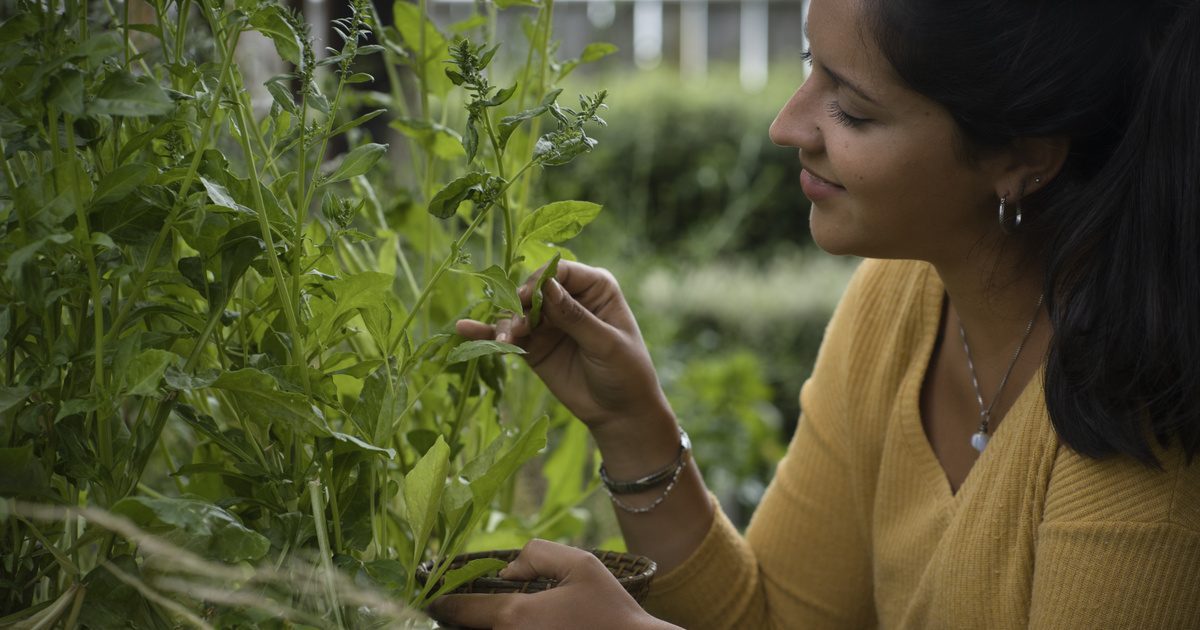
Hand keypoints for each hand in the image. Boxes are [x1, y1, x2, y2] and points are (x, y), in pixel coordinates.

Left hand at [428, 539, 677, 629]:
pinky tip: (507, 620)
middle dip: (459, 616)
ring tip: (472, 612)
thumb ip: (537, 554)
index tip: (425, 594)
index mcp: (514, 617)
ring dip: (480, 625)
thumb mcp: (580, 565)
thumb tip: (507, 571)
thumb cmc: (611, 611)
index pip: (457, 610)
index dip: (437, 600)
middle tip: (450, 602)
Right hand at [456, 261, 674, 434]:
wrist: (620, 413)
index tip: (525, 297)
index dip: (540, 280)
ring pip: (518, 312)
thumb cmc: (626, 372)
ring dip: (506, 322)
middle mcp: (568, 298)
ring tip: (504, 339)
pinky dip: (488, 333)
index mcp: (595, 287)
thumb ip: (575, 316)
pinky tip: (465, 329)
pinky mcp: (534, 345)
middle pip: (533, 290)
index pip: (560, 272)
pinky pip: (509, 335)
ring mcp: (549, 321)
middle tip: (514, 326)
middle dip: (518, 304)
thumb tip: (547, 286)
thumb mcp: (605, 343)